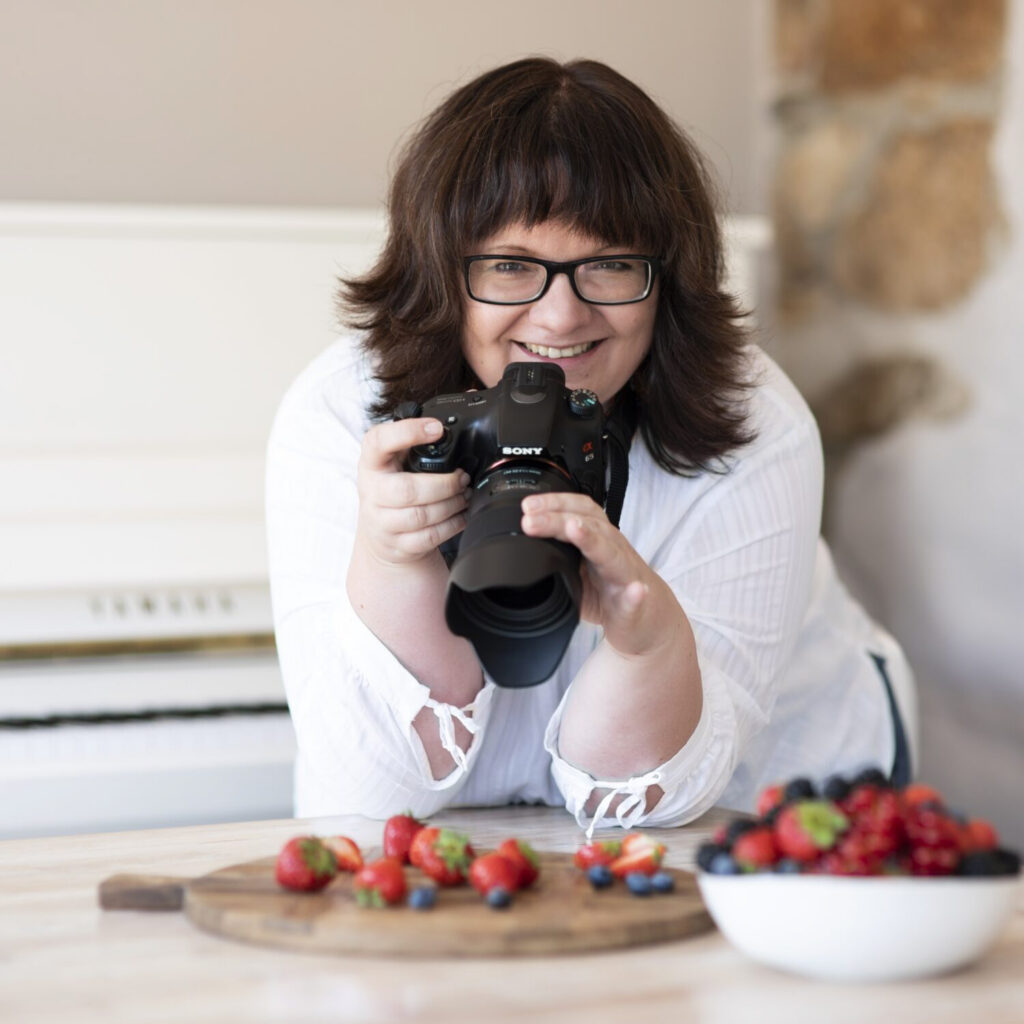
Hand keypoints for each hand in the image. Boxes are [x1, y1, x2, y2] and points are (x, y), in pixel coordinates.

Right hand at [356, 417, 469, 566]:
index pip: (379, 442)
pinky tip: (462, 514)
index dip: (407, 432)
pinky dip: (452, 525)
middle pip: (407, 489)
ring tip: (465, 494)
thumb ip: (424, 432)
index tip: (437, 428)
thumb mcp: (401, 458)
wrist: (383, 536)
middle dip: (444, 484)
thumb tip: (469, 393)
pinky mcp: (396, 545)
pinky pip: (429, 537)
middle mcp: (372, 491)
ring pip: (421, 515)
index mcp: (372, 461)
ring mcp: (381, 521)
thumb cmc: (397, 487)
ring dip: (451, 504)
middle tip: (463, 476)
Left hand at [520, 492, 675, 658]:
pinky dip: (636, 594)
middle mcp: (614, 551)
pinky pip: (637, 597)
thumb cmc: (611, 591)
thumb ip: (554, 557)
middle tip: (531, 520)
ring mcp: (626, 576)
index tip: (527, 506)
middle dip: (559, 519)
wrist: (647, 618)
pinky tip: (636, 591)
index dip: (555, 504)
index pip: (579, 511)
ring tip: (576, 530)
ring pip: (613, 554)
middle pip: (590, 526)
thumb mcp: (578, 571)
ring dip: (594, 541)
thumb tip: (517, 549)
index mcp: (598, 540)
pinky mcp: (637, 604)